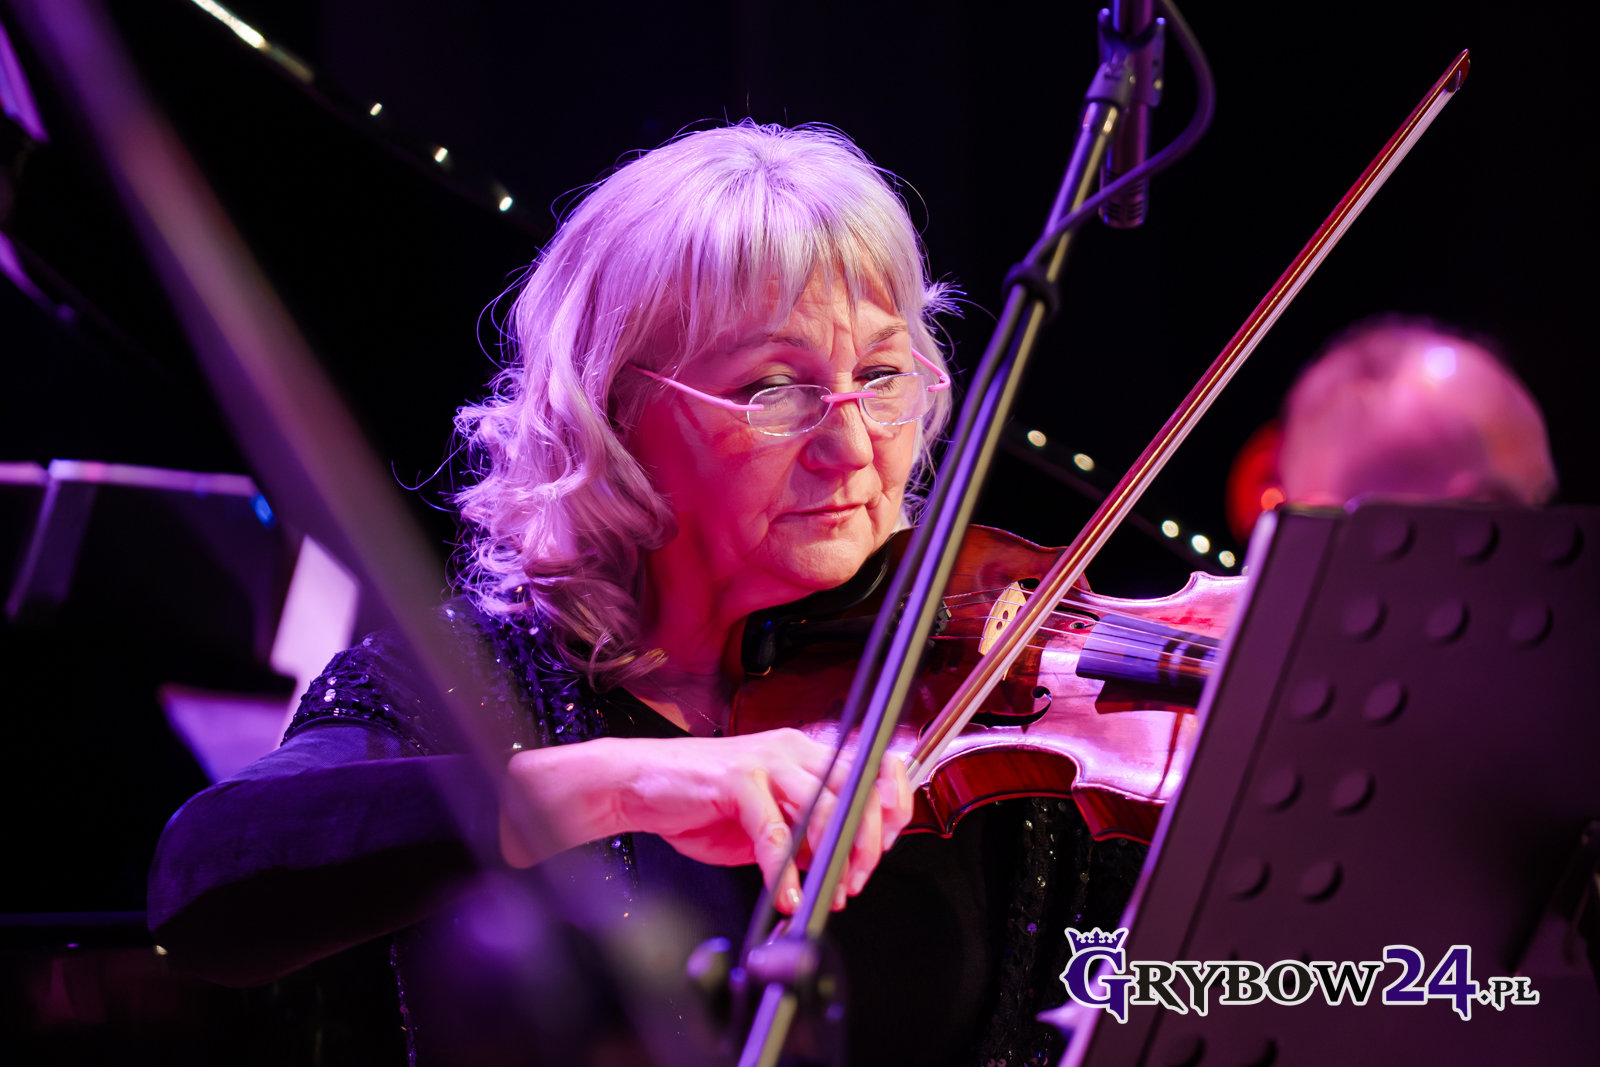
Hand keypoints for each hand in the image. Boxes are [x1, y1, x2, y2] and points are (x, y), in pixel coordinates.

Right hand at [501, 729, 912, 913]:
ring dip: (834, 858)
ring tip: (829, 890)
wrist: (639, 784)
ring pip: (824, 808)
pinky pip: (773, 831)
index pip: (870, 770)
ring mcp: (764, 761)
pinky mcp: (736, 780)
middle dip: (867, 843)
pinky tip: (783, 894)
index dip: (890, 808)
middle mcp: (791, 750)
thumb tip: (843, 864)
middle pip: (856, 790)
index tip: (886, 848)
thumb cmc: (700, 800)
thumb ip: (805, 834)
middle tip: (857, 879)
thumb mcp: (767, 819)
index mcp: (804, 753)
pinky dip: (783, 870)